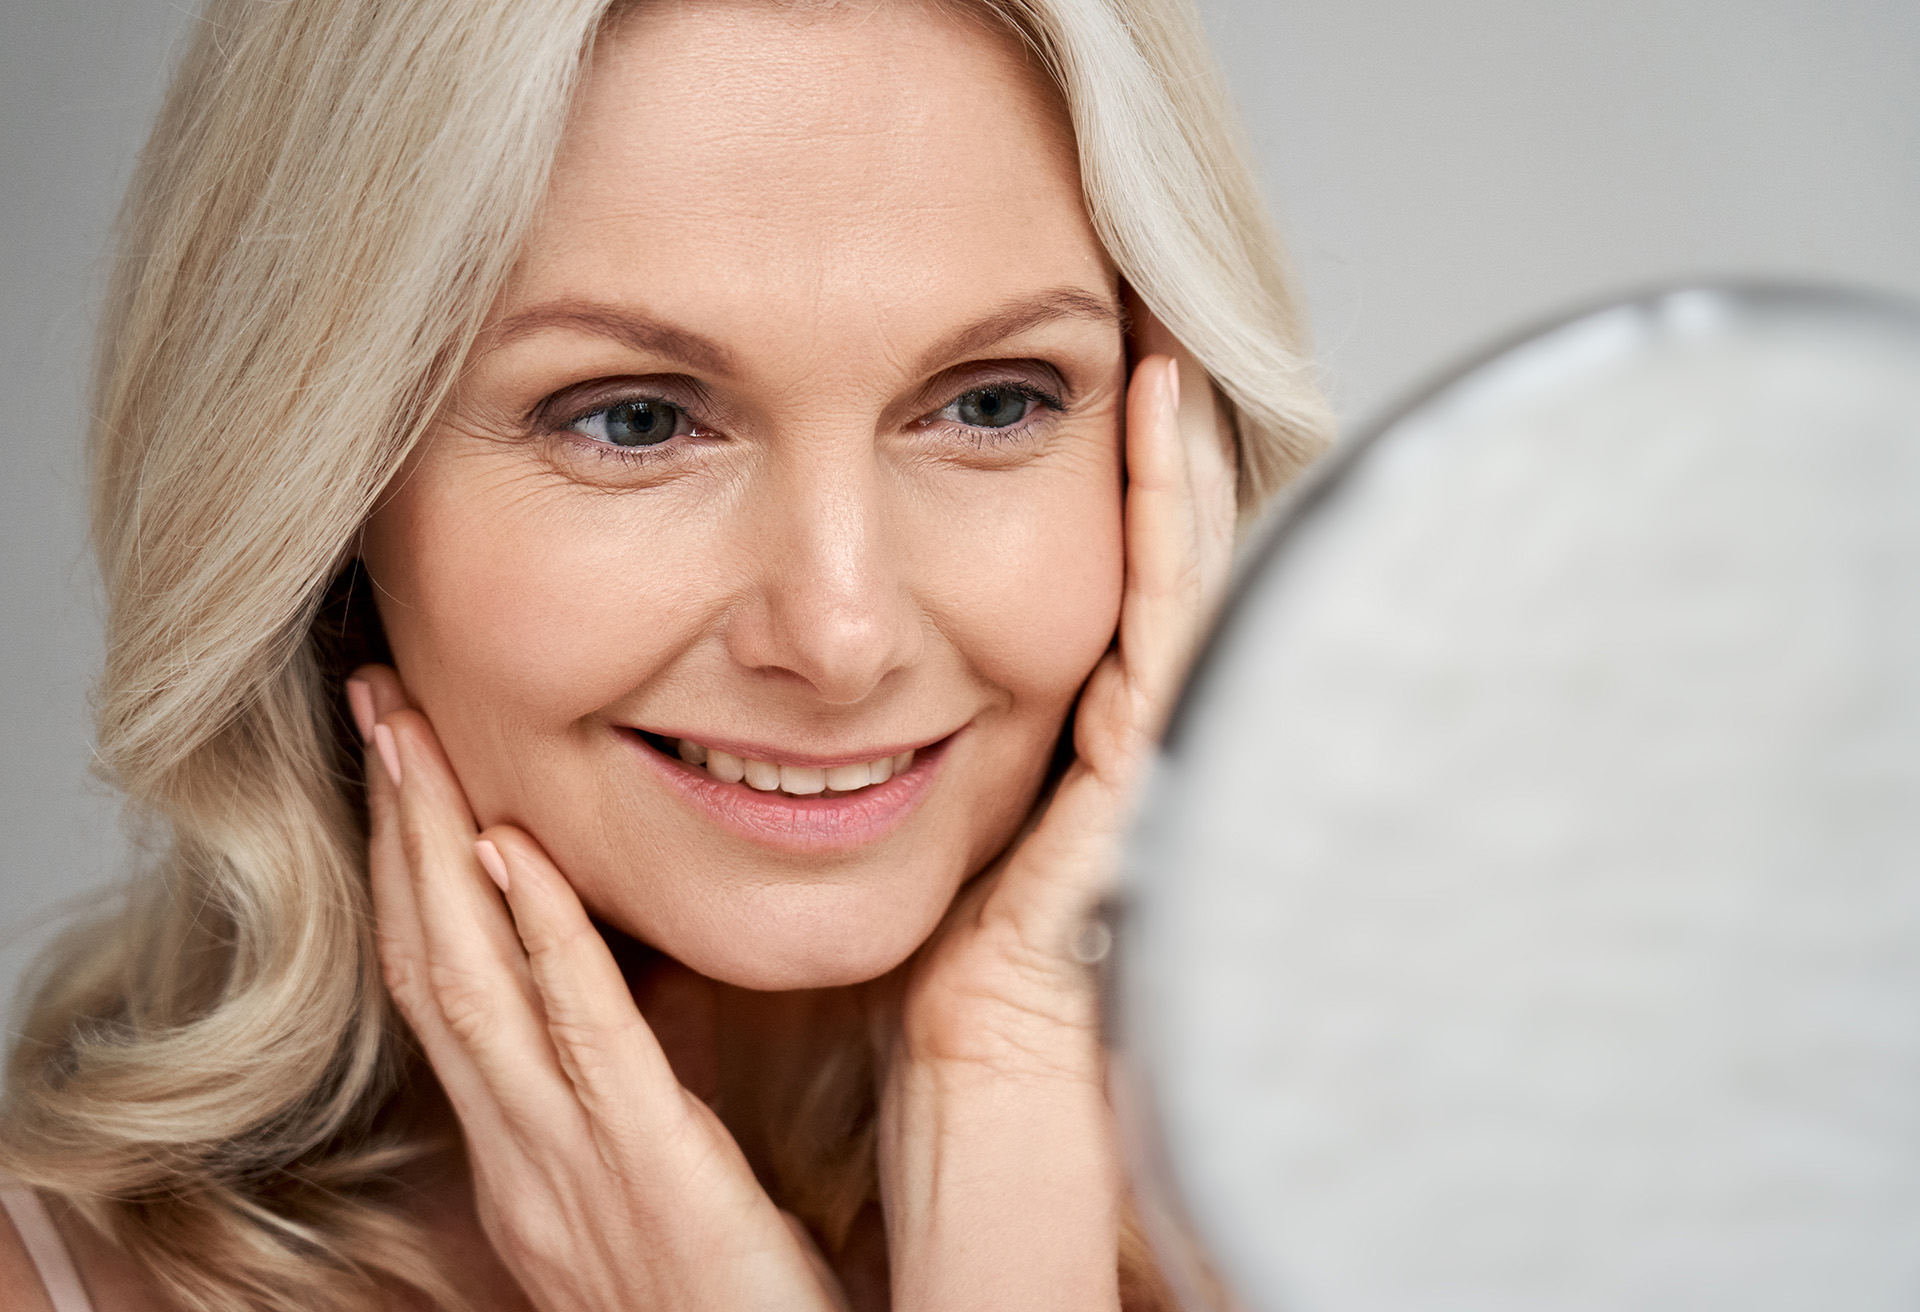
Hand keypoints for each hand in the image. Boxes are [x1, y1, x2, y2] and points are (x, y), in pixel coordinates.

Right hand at [352, 667, 849, 1311]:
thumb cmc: (717, 1302)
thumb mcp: (646, 1184)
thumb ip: (619, 1096)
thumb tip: (614, 1001)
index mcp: (523, 1150)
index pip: (440, 986)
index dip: (406, 867)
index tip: (398, 761)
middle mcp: (523, 1150)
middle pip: (431, 961)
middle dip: (399, 826)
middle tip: (375, 706)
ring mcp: (571, 1161)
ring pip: (475, 984)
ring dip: (439, 851)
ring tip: (413, 740)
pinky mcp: (651, 1168)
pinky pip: (586, 1038)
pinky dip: (545, 940)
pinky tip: (517, 856)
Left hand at [877, 315, 1238, 1308]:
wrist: (983, 1090)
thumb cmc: (920, 989)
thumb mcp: (873, 843)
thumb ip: (850, 764)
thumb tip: (757, 696)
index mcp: (1039, 744)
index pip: (1060, 596)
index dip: (1074, 500)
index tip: (1040, 398)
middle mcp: (1101, 729)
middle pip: (1121, 565)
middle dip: (1128, 458)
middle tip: (1123, 339)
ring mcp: (1135, 739)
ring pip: (1163, 568)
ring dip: (1161, 457)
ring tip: (1154, 344)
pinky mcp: (1149, 755)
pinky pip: (1167, 608)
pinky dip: (1172, 507)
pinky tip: (1165, 411)